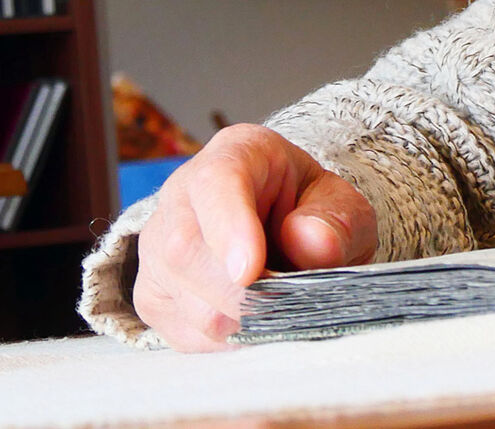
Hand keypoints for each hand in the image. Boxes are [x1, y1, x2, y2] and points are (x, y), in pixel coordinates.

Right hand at [132, 124, 376, 350]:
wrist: (287, 227)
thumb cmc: (311, 211)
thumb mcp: (342, 205)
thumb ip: (336, 220)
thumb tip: (311, 243)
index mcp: (234, 155)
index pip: (215, 184)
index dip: (229, 229)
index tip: (249, 272)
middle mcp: (181, 195)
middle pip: (187, 253)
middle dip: (245, 294)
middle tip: (292, 301)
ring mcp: (157, 249)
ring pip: (189, 305)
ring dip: (245, 320)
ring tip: (278, 301)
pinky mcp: (153, 297)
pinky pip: (188, 336)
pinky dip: (231, 341)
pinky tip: (254, 317)